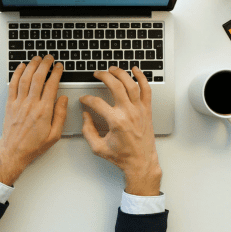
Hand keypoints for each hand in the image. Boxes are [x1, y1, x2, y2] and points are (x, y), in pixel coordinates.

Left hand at [0, 55, 67, 185]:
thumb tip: (63, 99)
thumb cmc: (34, 144)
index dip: (56, 73)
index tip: (59, 67)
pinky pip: (12, 85)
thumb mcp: (55, 134)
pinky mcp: (10, 104)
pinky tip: (21, 67)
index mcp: (44, 110)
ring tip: (37, 58)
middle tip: (49, 58)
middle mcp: (31, 104)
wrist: (14, 151)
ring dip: (31, 66)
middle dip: (45, 65)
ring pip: (25, 78)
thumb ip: (60, 115)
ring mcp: (19, 103)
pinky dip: (16, 74)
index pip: (51, 85)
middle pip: (38, 78)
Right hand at [79, 66, 161, 195]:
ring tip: (112, 69)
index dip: (87, 99)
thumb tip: (86, 116)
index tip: (84, 99)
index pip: (97, 103)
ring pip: (131, 84)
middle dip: (104, 76)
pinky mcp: (146, 110)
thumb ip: (88, 130)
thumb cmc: (122, 156)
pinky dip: (142, 78)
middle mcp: (128, 112)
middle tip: (97, 73)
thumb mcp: (98, 147)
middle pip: (115, 86)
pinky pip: (147, 90)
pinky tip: (136, 70)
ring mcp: (139, 110)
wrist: (141, 163)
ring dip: (121, 73)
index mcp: (116, 121)